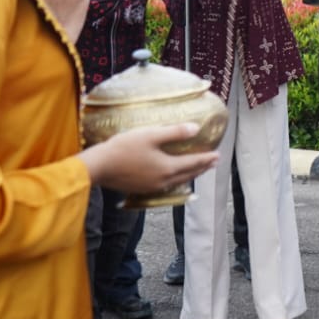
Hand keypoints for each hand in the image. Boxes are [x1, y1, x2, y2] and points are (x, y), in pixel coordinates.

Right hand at [79, 122, 220, 194]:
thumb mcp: (151, 135)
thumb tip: (196, 128)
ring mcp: (153, 187)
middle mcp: (164, 181)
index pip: (194, 163)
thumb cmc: (124, 147)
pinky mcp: (142, 189)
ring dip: (191, 175)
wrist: (99, 167)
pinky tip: (174, 178)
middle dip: (202, 168)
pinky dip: (177, 180)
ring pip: (178, 181)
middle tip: (213, 163)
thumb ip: (175, 132)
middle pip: (189, 174)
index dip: (207, 158)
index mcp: (168, 168)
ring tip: (198, 170)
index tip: (218, 155)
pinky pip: (167, 186)